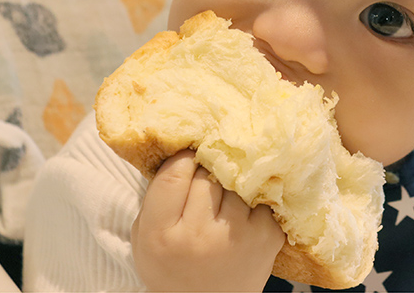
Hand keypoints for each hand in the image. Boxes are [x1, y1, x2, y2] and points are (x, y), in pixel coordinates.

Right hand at [131, 150, 284, 291]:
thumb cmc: (173, 265)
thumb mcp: (146, 237)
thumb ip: (157, 197)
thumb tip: (180, 148)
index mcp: (162, 234)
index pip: (174, 174)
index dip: (182, 159)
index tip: (188, 158)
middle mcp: (200, 236)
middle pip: (208, 174)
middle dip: (207, 170)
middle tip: (207, 180)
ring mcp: (237, 236)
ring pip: (237, 180)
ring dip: (232, 182)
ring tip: (225, 198)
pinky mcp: (267, 237)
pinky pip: (262, 196)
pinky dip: (253, 199)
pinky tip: (245, 212)